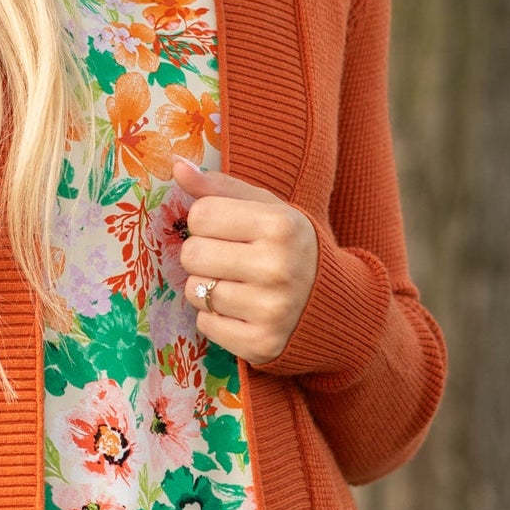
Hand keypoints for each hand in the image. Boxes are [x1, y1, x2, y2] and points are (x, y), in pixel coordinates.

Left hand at [171, 155, 319, 366]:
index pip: (200, 215)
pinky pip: (205, 324)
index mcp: (280, 225)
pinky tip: (242, 310)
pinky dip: (215, 318)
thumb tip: (176, 166)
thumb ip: (220, 187)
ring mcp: (270, 310)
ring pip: (194, 292)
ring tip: (239, 285)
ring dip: (207, 288)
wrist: (333, 303)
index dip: (207, 221)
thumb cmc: (288, 246)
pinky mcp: (261, 344)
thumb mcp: (266, 208)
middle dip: (203, 255)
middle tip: (231, 259)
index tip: (230, 230)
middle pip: (191, 255)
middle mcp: (277, 268)